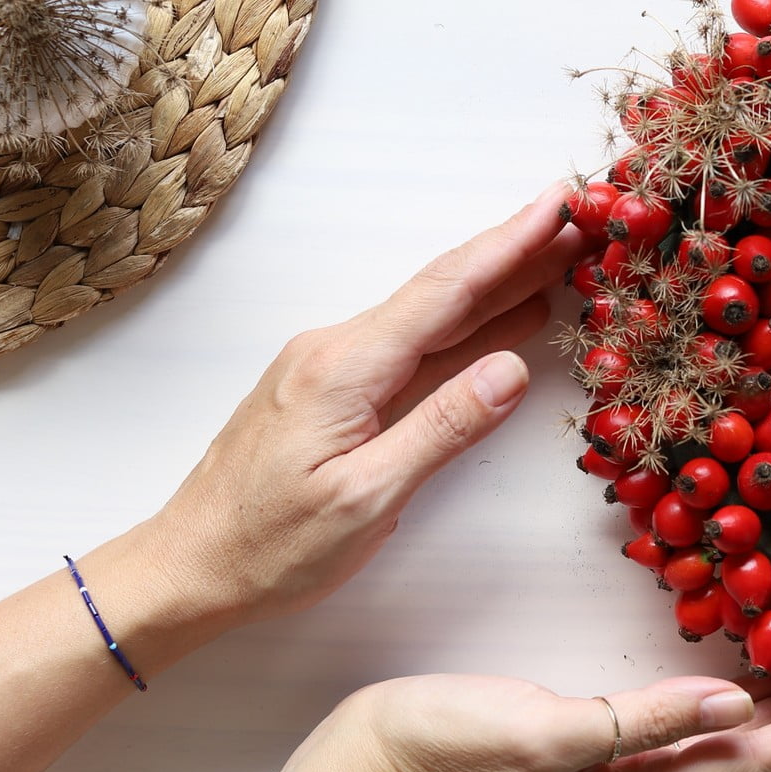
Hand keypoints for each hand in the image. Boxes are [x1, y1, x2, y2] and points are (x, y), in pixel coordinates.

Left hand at [114, 182, 587, 628]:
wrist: (189, 567)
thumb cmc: (269, 548)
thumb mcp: (365, 499)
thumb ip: (440, 429)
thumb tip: (510, 371)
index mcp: (344, 368)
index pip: (445, 292)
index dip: (509, 245)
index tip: (559, 204)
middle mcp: (335, 351)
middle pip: (442, 291)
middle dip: (515, 254)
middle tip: (581, 222)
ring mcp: (332, 367)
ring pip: (430, 317)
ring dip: (495, 287)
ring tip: (559, 259)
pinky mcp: (333, 391)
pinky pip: (413, 346)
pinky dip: (465, 329)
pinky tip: (502, 324)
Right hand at [295, 674, 770, 771]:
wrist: (363, 768)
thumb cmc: (445, 745)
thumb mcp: (550, 728)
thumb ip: (643, 717)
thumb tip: (735, 704)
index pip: (750, 766)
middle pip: (745, 762)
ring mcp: (604, 771)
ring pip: (714, 744)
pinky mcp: (579, 742)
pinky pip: (674, 725)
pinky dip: (718, 706)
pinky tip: (730, 682)